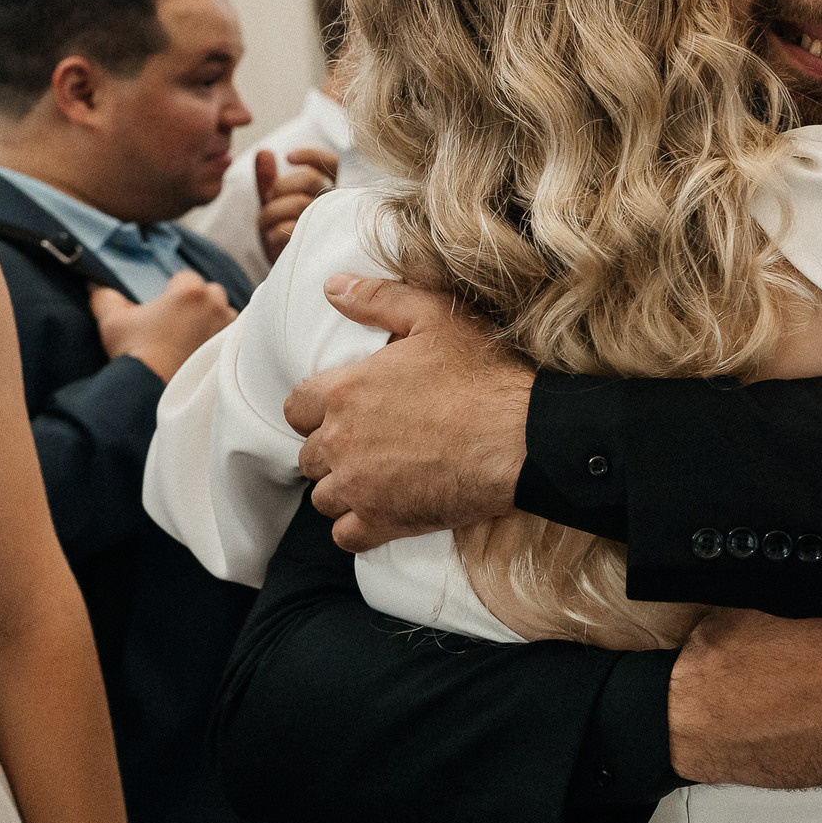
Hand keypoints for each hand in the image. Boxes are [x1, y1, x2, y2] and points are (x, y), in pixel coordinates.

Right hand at [90, 272, 234, 380]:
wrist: (153, 388)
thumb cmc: (133, 352)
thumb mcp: (111, 321)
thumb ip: (105, 297)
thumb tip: (96, 285)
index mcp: (190, 291)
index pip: (186, 277)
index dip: (172, 290)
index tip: (162, 307)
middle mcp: (215, 304)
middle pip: (210, 292)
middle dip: (196, 302)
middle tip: (176, 321)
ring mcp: (228, 327)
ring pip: (224, 312)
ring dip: (212, 319)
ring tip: (190, 336)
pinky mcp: (231, 347)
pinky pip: (232, 334)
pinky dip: (221, 338)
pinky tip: (202, 349)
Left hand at [255, 146, 337, 262]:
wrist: (291, 276)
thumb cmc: (285, 236)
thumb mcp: (273, 206)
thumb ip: (268, 180)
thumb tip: (265, 152)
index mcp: (334, 194)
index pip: (332, 164)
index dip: (312, 156)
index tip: (288, 157)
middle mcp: (339, 207)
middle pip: (308, 180)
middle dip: (277, 190)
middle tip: (266, 206)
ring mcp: (331, 227)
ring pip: (297, 203)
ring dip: (269, 213)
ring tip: (265, 227)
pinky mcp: (317, 248)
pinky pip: (288, 228)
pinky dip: (272, 233)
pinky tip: (271, 240)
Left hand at [286, 275, 531, 550]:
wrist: (525, 437)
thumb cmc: (485, 375)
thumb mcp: (436, 317)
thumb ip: (378, 299)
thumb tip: (332, 287)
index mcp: (343, 391)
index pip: (296, 407)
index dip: (320, 408)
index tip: (350, 410)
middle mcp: (340, 441)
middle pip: (309, 455)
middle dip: (336, 450)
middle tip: (376, 444)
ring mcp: (358, 486)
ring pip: (325, 497)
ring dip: (346, 489)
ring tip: (382, 479)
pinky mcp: (384, 522)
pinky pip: (346, 535)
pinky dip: (360, 527)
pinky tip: (387, 511)